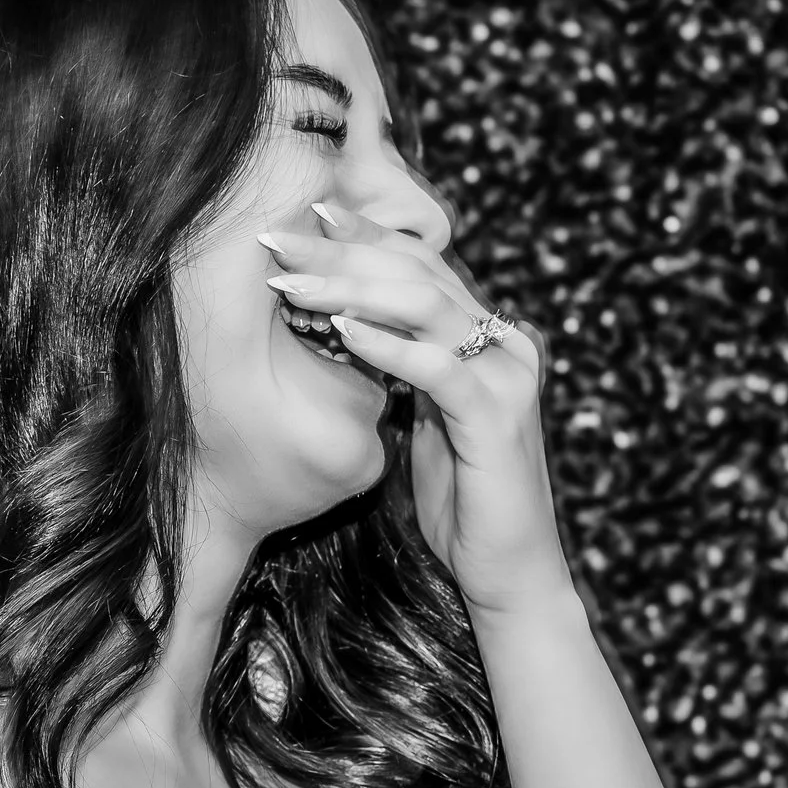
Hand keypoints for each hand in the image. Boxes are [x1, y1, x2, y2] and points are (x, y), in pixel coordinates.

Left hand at [261, 206, 572, 617]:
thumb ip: (401, 370)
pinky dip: (386, 345)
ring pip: (425, 306)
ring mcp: (506, 375)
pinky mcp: (497, 416)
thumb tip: (345, 324)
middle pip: (417, 273)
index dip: (363, 237)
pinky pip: (436, 367)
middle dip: (342, 252)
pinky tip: (340, 331)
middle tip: (279, 239)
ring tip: (291, 283)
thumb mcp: (421, 421)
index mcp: (486, 338)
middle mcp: (505, 343)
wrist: (508, 571)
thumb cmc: (460, 501)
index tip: (305, 216)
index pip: (419, 267)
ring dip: (350, 289)